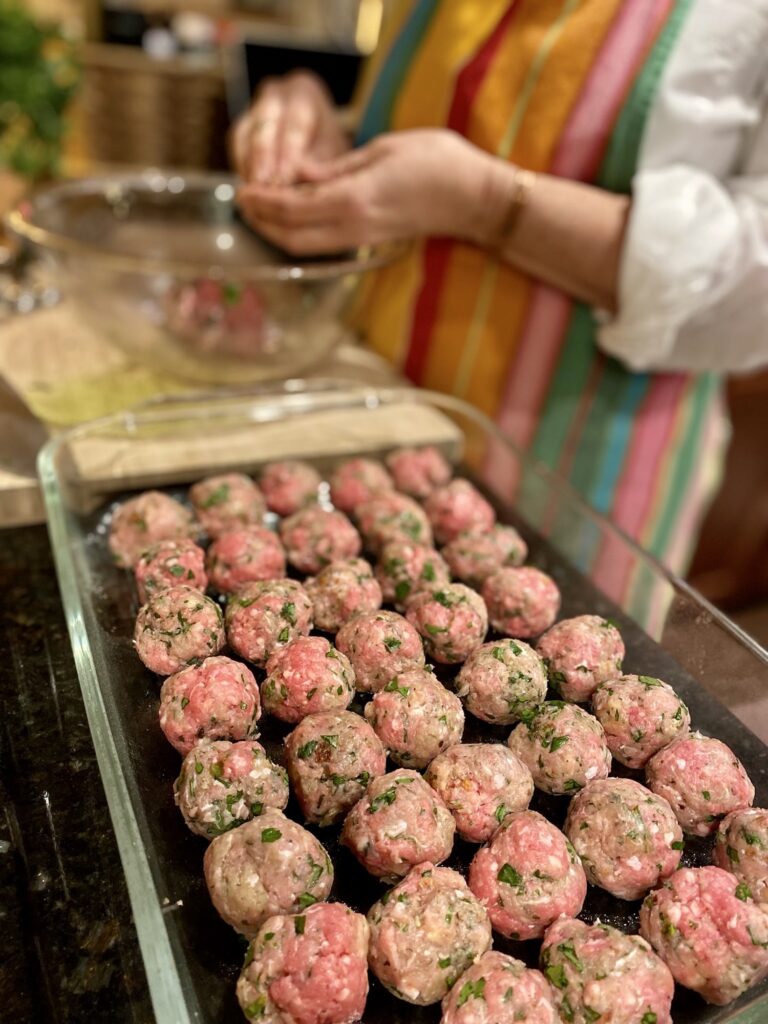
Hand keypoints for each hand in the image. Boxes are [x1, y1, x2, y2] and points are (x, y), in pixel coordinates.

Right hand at [231, 71, 349, 185]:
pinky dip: (242, 170)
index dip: (288, 155)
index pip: (294, 124)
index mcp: (304, 92)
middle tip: (263, 188)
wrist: (319, 142)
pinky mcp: (241, 130)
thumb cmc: (330, 149)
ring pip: (243, 136)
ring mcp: (254, 110)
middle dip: (262, 160)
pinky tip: (249, 193)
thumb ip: (315, 167)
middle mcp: (275, 95)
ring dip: (247, 167)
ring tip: (254, 196)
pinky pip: (236, 149)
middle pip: (263, 126)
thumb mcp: (332, 155)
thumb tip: (293, 186)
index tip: (284, 181)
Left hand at [237, 129, 501, 254]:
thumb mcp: (380, 150)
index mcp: (352, 199)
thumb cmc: (437, 164)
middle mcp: (352, 225)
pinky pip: (325, 241)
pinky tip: (295, 215)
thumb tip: (299, 173)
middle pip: (291, 237)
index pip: (290, 208)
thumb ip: (335, 168)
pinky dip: (302, 232)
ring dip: (279, 231)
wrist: (474, 198)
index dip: (260, 202)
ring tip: (261, 211)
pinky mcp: (370, 240)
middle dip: (262, 223)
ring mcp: (362, 237)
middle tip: (243, 203)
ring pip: (305, 245)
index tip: (240, 189)